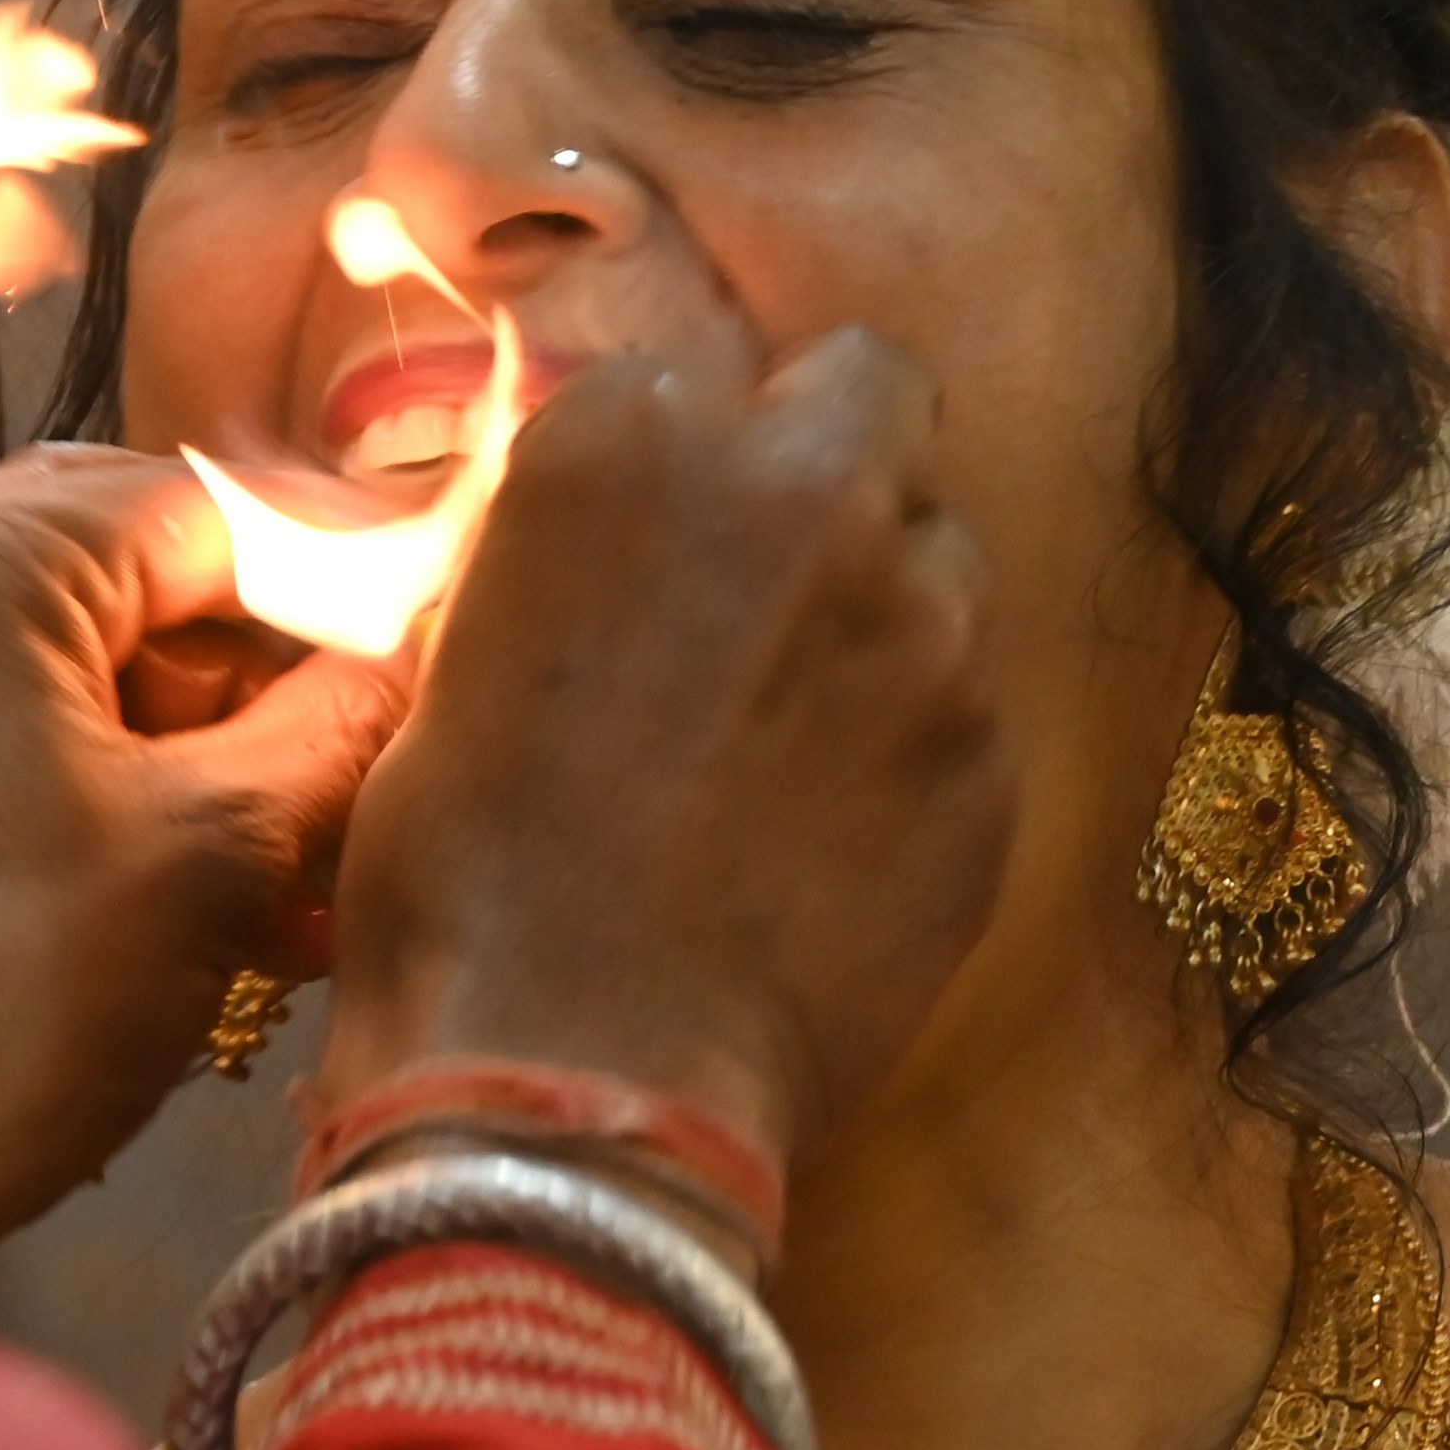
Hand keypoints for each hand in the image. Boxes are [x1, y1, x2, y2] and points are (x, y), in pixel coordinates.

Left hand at [0, 448, 397, 1351]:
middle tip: (347, 752)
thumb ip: (337, 720)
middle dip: (244, 660)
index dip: (335, 577)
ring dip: (166, 724)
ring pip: (34, 637)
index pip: (198, 507)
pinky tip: (170, 863)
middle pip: (108, 559)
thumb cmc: (13, 1018)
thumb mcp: (218, 854)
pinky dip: (65, 760)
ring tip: (281, 850)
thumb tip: (421, 649)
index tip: (426, 635)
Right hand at [326, 317, 1006, 1191]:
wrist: (573, 1077)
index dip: (692, 460)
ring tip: (801, 737)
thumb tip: (622, 530)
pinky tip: (834, 844)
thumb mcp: (457, 661)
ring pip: (942, 555)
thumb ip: (568, 549)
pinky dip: (917, 754)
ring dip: (887, 610)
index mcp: (632, 439)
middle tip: (781, 572)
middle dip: (836, 457)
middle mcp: (801, 493)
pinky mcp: (992, 758)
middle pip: (874, 395)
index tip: (670, 536)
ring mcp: (922, 624)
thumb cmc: (464, 881)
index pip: (705, 372)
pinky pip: (969, 710)